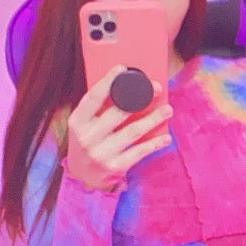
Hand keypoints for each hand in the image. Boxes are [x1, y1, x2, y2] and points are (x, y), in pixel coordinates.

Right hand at [65, 68, 172, 191]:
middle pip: (117, 113)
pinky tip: (165, 137)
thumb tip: (127, 86)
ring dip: (153, 119)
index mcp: (78, 122)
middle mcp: (87, 137)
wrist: (83, 177)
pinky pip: (139, 152)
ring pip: (132, 132)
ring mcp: (101, 153)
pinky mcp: (115, 167)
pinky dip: (154, 143)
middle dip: (140, 98)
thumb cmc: (88, 142)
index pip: (93, 97)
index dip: (107, 82)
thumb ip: (99, 108)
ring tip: (167, 110)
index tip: (122, 68)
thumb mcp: (85, 125)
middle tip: (157, 88)